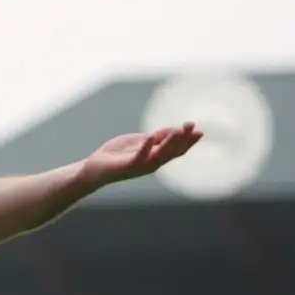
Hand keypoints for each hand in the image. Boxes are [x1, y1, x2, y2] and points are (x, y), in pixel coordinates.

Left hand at [82, 121, 203, 185]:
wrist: (95, 168)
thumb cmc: (117, 155)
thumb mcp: (140, 142)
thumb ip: (156, 137)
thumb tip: (175, 129)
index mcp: (156, 157)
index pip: (177, 150)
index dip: (188, 142)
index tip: (199, 131)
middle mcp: (152, 164)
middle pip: (172, 152)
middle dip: (183, 139)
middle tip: (191, 126)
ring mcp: (140, 166)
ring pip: (159, 155)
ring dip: (169, 143)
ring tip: (178, 130)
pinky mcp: (127, 166)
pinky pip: (138, 158)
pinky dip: (145, 148)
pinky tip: (149, 138)